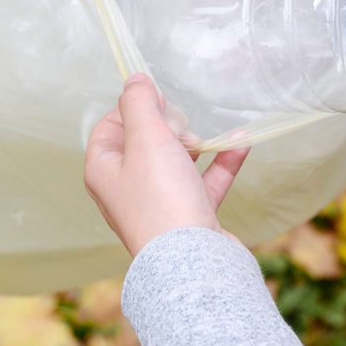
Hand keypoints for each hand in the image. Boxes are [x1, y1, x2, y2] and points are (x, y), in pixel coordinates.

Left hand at [84, 74, 249, 256]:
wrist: (195, 265)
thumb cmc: (162, 200)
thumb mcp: (146, 139)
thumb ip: (140, 104)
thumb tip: (134, 80)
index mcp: (104, 172)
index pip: (109, 128)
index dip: (132, 109)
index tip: (159, 101)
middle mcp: (126, 190)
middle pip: (143, 144)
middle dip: (169, 128)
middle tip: (182, 130)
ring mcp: (158, 205)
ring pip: (177, 163)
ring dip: (200, 143)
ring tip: (213, 136)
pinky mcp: (189, 218)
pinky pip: (204, 182)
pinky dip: (221, 163)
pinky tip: (241, 142)